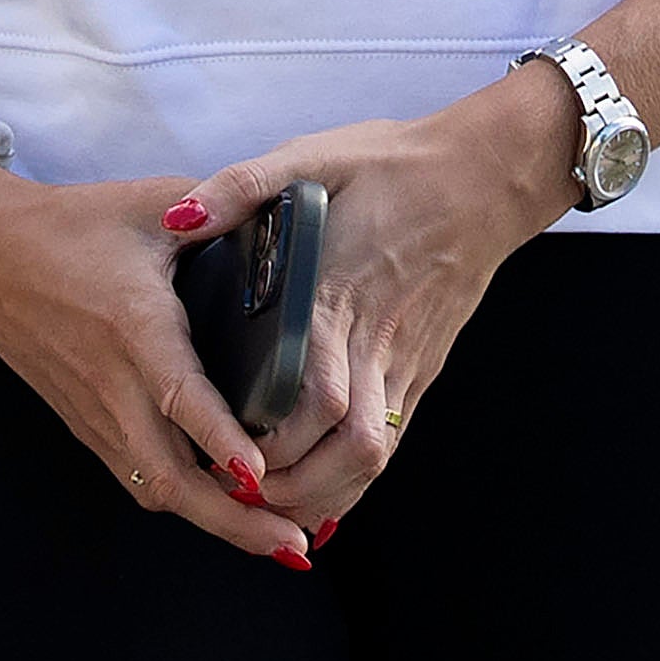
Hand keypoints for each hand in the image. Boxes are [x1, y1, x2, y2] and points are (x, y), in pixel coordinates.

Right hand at [0, 156, 316, 564]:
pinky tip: (222, 508)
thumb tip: (287, 216)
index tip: (260, 478)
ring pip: (151, 486)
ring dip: (212, 521)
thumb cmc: (70, 223)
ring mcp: (94, 410)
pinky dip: (181, 500)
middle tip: (294, 543)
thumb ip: (220, 210)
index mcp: (133, 323)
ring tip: (274, 538)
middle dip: (232, 519)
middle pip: (168, 474)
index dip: (221, 440)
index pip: (180, 394)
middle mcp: (112, 380)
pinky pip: (135, 473)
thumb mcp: (151, 203)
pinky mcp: (84, 421)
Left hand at [163, 63, 580, 537]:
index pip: (309, 393)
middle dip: (289, 485)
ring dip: (323, 492)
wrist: (480, 176)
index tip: (218, 454)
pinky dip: (354, 478)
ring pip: (372, 455)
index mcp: (337, 291)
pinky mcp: (419, 368)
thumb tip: (178, 220)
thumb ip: (240, 187)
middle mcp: (373, 339)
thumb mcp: (309, 155)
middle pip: (343, 445)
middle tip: (231, 495)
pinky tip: (319, 493)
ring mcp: (402, 360)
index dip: (267, 439)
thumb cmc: (390, 164)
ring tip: (269, 505)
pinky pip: (391, 439)